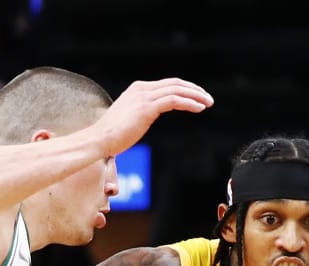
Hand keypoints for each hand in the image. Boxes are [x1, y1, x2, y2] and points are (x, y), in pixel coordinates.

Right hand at [86, 78, 213, 156]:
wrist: (99, 139)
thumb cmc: (112, 135)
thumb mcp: (129, 118)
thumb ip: (140, 113)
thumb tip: (143, 119)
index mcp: (138, 89)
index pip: (167, 84)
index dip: (185, 89)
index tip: (198, 97)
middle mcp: (141, 89)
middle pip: (175, 83)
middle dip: (194, 90)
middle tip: (209, 98)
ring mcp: (144, 97)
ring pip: (177, 90)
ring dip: (196, 95)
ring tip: (208, 103)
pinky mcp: (146, 108)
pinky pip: (174, 100)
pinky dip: (189, 103)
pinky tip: (200, 108)